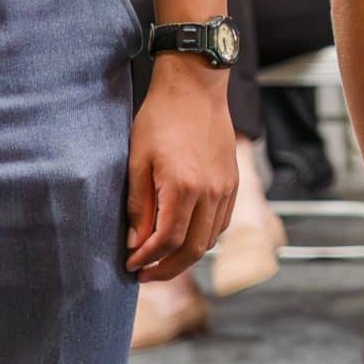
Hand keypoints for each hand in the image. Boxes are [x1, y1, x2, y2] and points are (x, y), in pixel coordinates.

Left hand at [126, 57, 236, 280]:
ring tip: (162, 260)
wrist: (195, 88)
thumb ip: (138, 205)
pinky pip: (222, 221)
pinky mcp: (233, 181)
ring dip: (187, 255)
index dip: (148, 259)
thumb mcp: (137, 161)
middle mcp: (211, 192)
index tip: (130, 266)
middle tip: (145, 275)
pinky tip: (185, 236)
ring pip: (211, 238)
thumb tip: (135, 242)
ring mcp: (226, 187)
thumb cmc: (160, 119)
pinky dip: (204, 237)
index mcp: (184, 187)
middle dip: (168, 268)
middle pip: (193, 248)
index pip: (167, 240)